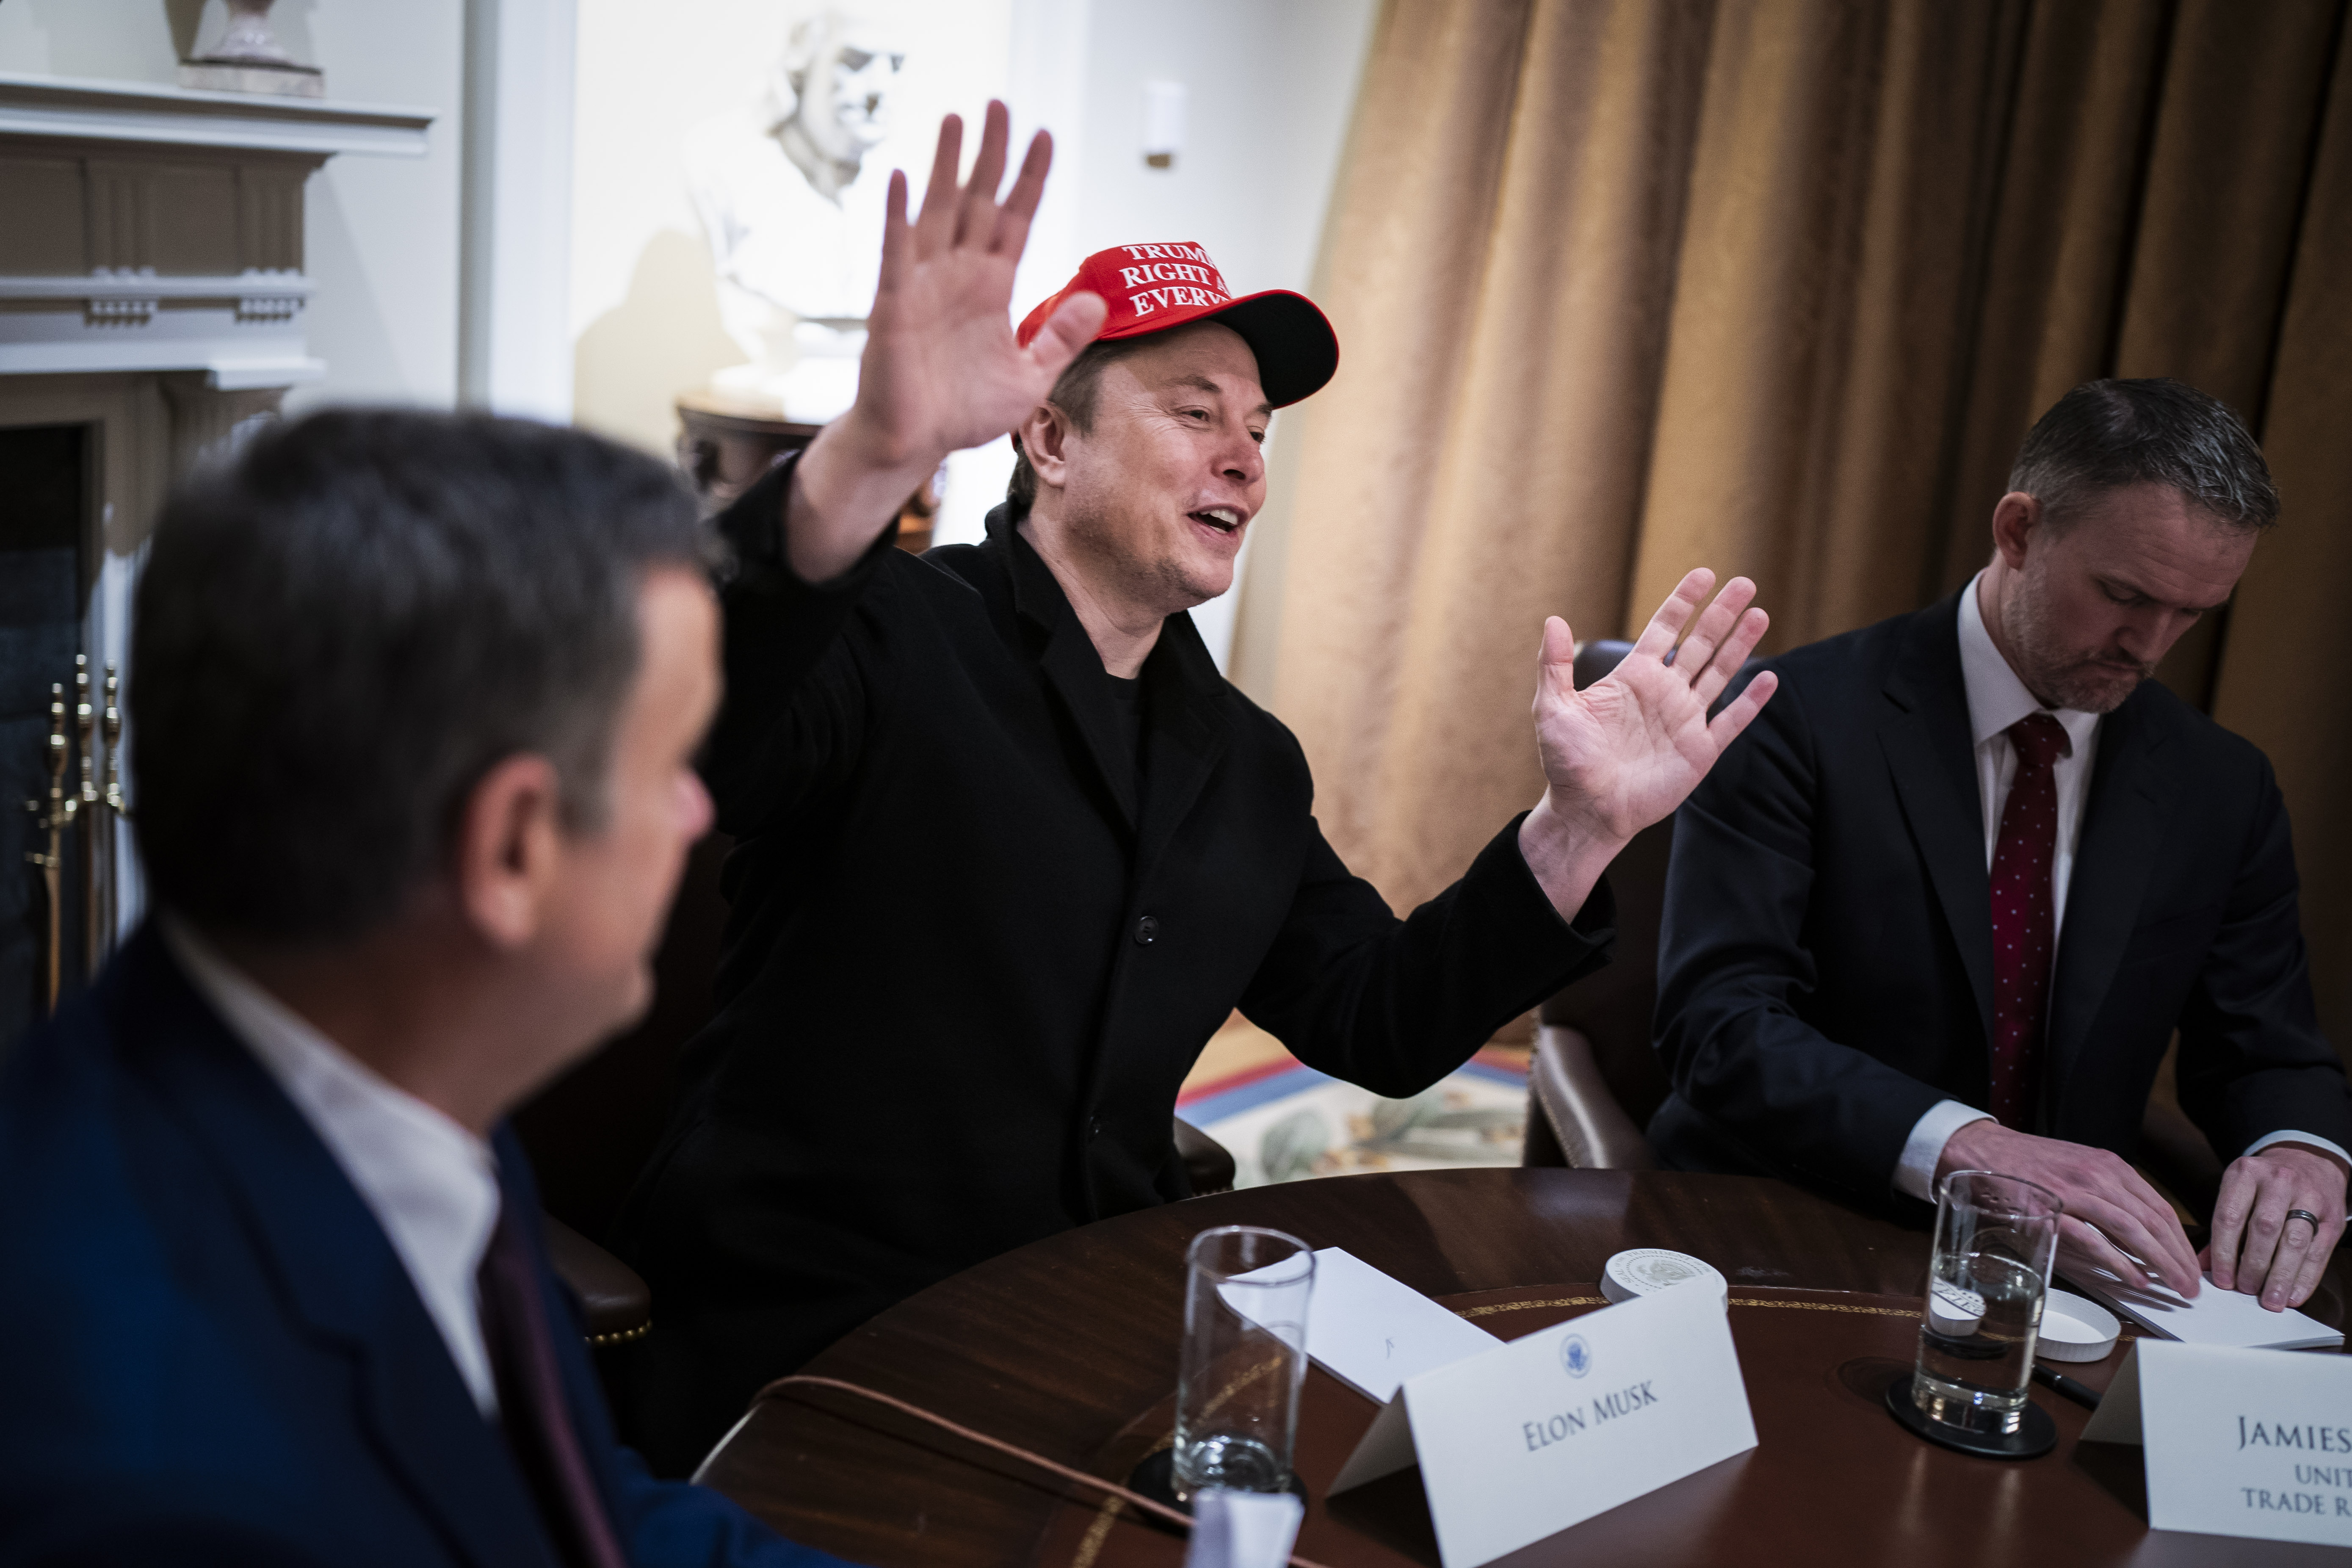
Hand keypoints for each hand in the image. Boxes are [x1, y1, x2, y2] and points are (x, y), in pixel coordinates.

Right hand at [787, 102, 1108, 580]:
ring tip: (956, 119)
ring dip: (947, 166)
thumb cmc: (961, 412)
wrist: (913, 444)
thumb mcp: (1029, 377)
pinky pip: (896, 255)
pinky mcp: (894, 307)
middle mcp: (957, 276)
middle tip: (1001, 105)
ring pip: (938, 213)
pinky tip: (901, 180)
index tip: (1046, 137)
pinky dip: (898, 218)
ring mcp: (923, 286)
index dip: (1030, 180)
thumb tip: (1099, 300)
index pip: (1015, 220)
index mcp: (991, 288)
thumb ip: (1060, 338)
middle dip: (991, 154)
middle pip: (978, 201)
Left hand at [1515, 569, 1775, 921]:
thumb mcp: (1553, 709)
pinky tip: (1768, 678)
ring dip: (1740, 644)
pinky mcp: (1699, 750)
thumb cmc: (1566, 761)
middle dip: (1722, 613)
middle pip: (1700, 642)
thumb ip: (1554, 665)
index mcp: (1634, 677)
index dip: (1684, 601)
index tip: (1704, 575)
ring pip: (1720, 673)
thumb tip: (1552, 619)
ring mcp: (1685, 719)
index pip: (1665, 629)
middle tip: (1745, 582)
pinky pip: (1731, 720)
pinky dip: (1751, 701)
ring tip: (1760, 614)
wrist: (1586, 810)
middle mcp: (1664, 692)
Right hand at [1938, 1119, 2202, 1295]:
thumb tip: (2139, 1240)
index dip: (2181, 1240)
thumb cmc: (2031, 1166)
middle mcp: (2100, 1175)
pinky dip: (2121, 1263)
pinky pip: (2096, 1241)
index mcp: (2110, 1166)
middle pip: (2154, 1221)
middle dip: (2178, 1257)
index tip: (2191, 1263)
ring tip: (2175, 1287)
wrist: (1985, 1151)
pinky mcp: (2054, 1210)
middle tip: (2192, 1285)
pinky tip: (2137, 1279)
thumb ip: (2109, 1198)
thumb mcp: (2079, 1170)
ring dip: (2160, 1263)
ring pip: (2133, 1230)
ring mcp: (2077, 1192)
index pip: (2160, 1207)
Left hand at [2205, 1143, 2346, 1309]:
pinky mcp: (2333, 1216)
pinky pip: (2318, 1252)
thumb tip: (2202, 1267)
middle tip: (2245, 1291)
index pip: (2229, 1216)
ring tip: (2270, 1300)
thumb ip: (2222, 1230)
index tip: (2221, 1281)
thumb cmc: (2264, 1187)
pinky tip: (2294, 1295)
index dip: (2224, 1252)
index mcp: (2245, 1173)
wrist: (2308, 1162)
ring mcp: (2309, 1197)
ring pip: (2294, 1242)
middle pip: (2264, 1229)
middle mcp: (2278, 1181)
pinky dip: (2305, 1278)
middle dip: (2253, 1265)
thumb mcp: (2238, 1194)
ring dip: (2280, 1276)